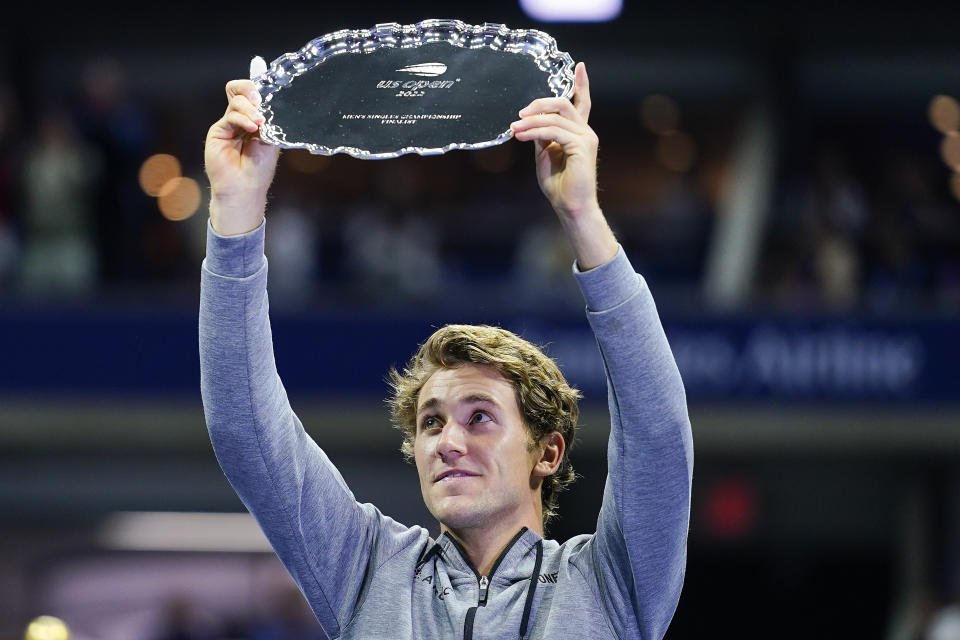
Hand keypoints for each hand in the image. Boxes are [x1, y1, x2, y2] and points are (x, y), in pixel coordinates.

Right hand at [204, 79, 279, 235]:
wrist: (244, 188)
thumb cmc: (260, 169)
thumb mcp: (270, 140)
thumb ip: (267, 119)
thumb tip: (265, 101)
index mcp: (256, 120)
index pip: (255, 96)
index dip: (260, 87)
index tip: (270, 87)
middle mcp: (242, 119)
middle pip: (242, 91)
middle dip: (252, 90)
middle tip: (260, 101)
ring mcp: (229, 124)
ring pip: (237, 100)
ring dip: (250, 109)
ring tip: (259, 124)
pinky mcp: (218, 130)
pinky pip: (231, 115)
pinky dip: (243, 118)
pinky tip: (252, 128)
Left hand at [510, 63, 616, 269]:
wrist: (570, 206)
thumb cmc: (559, 186)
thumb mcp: (544, 155)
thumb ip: (540, 137)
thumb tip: (528, 122)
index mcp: (579, 133)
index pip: (582, 103)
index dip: (581, 84)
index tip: (580, 66)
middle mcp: (586, 132)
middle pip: (562, 104)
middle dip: (538, 105)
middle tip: (518, 115)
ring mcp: (586, 138)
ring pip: (556, 116)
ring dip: (531, 120)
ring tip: (514, 128)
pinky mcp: (582, 146)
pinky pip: (554, 131)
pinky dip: (534, 131)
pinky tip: (520, 135)